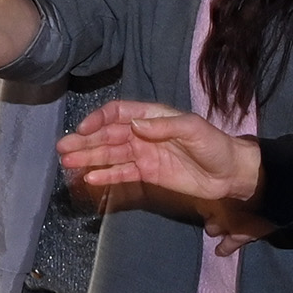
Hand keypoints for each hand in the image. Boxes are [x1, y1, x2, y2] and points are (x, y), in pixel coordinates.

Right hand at [58, 101, 262, 207]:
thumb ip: (163, 126)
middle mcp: (144, 133)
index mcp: (153, 117)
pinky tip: (89, 179)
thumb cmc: (215, 145)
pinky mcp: (148, 174)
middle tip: (63, 149)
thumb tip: (133, 124)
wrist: (230, 173)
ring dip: (89, 158)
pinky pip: (122, 173)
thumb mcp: (193, 129)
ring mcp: (144, 154)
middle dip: (85, 141)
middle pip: (108, 135)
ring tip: (67, 163)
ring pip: (110, 155)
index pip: (119, 113)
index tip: (83, 129)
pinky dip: (105, 175)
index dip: (100, 119)